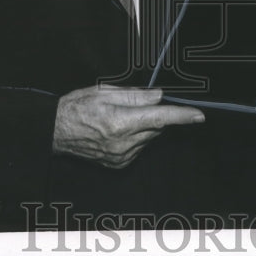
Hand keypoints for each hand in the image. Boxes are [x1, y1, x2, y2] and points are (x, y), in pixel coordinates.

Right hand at [52, 84, 203, 168]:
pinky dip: (135, 137)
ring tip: (119, 117)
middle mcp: (123, 144)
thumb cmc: (78, 107)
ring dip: (144, 126)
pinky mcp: (119, 164)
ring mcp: (121, 157)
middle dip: (154, 115)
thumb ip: (136, 95)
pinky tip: (117, 130)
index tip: (199, 116)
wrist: (55, 131)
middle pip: (156, 127)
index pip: (159, 118)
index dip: (181, 116)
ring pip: (149, 137)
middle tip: (134, 105)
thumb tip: (160, 96)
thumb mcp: (105, 92)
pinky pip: (139, 147)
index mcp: (120, 123)